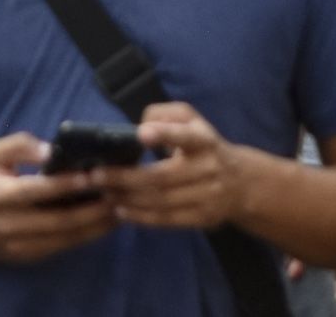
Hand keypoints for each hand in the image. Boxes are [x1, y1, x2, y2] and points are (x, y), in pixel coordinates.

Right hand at [0, 133, 118, 262]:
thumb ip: (20, 145)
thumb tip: (51, 149)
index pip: (37, 191)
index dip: (66, 184)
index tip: (93, 175)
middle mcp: (8, 225)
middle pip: (57, 221)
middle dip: (91, 209)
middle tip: (116, 194)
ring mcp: (17, 245)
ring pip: (62, 239)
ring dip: (93, 227)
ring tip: (117, 210)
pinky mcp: (24, 256)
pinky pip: (58, 248)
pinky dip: (82, 237)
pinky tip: (100, 225)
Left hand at [101, 103, 242, 230]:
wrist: (240, 183)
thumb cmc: (204, 146)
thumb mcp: (191, 121)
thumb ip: (165, 115)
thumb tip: (139, 127)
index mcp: (204, 140)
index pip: (185, 136)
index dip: (165, 134)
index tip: (141, 135)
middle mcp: (207, 168)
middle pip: (161, 177)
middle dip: (124, 178)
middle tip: (95, 176)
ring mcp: (206, 196)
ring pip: (160, 201)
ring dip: (127, 199)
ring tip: (104, 194)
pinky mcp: (202, 218)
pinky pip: (167, 220)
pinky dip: (141, 217)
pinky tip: (121, 211)